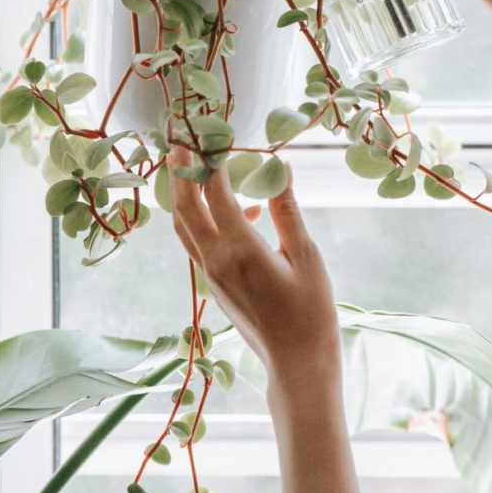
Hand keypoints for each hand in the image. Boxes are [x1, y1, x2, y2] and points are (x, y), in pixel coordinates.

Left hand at [170, 148, 338, 381]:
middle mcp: (216, 260)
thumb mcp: (307, 255)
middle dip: (180, 169)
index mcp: (241, 248)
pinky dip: (203, 218)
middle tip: (180, 138)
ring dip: (183, 193)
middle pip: (185, 206)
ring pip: (184, 226)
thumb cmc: (311, 311)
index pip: (215, 191)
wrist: (296, 361)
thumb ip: (287, 210)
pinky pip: (197, 243)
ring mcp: (210, 275)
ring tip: (190, 165)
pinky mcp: (213, 285)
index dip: (211, 158)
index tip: (213, 132)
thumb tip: (280, 168)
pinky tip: (239, 210)